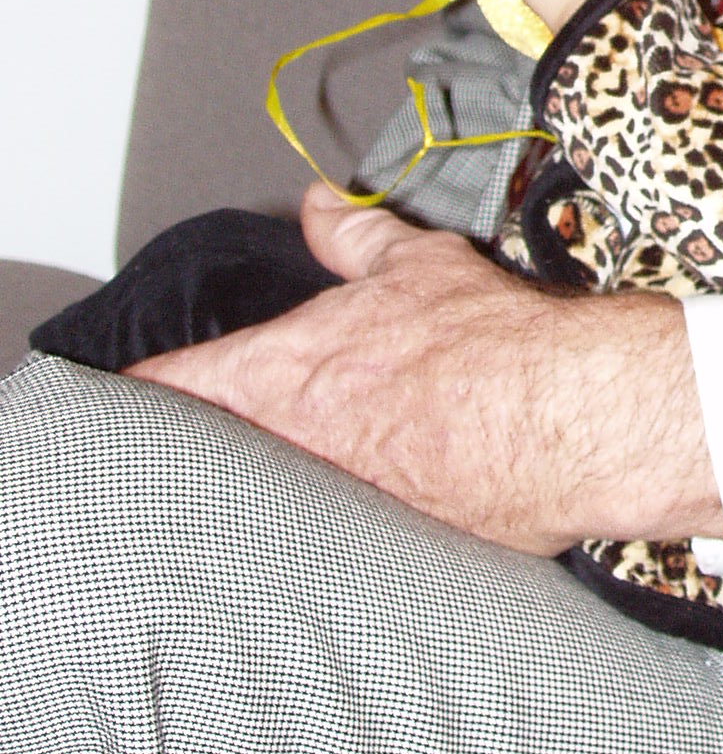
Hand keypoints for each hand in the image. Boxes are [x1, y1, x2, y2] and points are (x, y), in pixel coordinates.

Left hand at [126, 184, 722, 551]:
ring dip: (287, 482)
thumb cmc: (492, 344)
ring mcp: (331, 509)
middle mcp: (289, 453)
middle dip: (216, 444)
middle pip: (206, 458)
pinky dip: (350, 516)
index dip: (134, 390)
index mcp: (277, 377)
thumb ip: (355, 237)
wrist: (568, 419)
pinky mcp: (384, 548)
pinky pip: (340, 533)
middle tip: (231, 431)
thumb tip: (323, 204)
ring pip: (270, 501)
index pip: (164, 388)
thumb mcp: (417, 266)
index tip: (123, 392)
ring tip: (328, 461)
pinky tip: (388, 496)